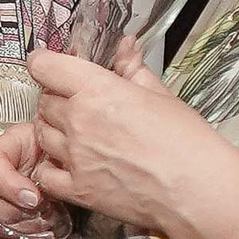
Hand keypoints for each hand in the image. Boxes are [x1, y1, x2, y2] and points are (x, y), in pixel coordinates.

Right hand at [0, 120, 60, 238]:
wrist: (74, 170)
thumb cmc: (64, 156)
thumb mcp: (61, 148)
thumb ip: (51, 164)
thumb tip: (43, 185)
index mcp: (6, 147)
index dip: (8, 185)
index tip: (34, 197)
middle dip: (10, 211)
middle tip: (38, 212)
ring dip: (13, 230)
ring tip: (41, 225)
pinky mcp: (2, 221)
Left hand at [26, 48, 213, 231]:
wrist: (197, 190)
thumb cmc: (187, 142)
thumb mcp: (161, 95)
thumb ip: (133, 69)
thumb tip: (125, 48)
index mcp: (98, 90)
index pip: (45, 66)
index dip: (44, 64)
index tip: (49, 67)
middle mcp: (79, 121)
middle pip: (44, 101)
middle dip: (55, 99)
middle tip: (76, 105)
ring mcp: (75, 156)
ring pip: (41, 134)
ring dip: (52, 131)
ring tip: (76, 134)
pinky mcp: (78, 189)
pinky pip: (45, 173)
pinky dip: (51, 168)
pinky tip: (69, 165)